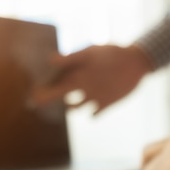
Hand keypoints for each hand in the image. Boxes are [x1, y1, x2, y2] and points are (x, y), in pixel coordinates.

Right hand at [32, 44, 152, 114]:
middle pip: (60, 95)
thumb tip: (50, 59)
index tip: (33, 94)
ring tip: (67, 107)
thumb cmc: (110, 53)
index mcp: (76, 73)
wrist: (135, 60)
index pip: (54, 83)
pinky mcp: (106, 102)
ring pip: (76, 106)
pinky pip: (96, 113)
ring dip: (71, 108)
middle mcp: (81, 85)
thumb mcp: (90, 54)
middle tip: (36, 104)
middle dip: (48, 99)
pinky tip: (92, 114)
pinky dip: (93, 115)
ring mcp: (93, 95)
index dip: (43, 89)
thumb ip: (71, 58)